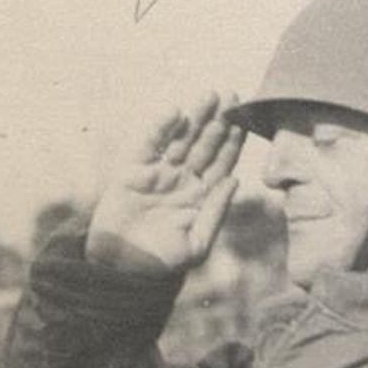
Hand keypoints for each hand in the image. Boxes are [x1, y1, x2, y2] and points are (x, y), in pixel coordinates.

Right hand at [87, 92, 245, 275]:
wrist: (122, 270)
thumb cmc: (162, 262)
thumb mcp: (197, 244)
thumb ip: (216, 212)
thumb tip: (235, 180)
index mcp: (200, 196)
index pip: (222, 163)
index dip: (233, 142)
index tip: (245, 121)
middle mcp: (181, 180)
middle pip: (204, 145)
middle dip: (218, 122)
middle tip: (232, 98)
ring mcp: (158, 174)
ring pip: (181, 139)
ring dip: (196, 118)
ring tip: (211, 97)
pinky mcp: (133, 171)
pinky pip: (149, 144)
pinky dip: (160, 128)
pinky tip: (176, 112)